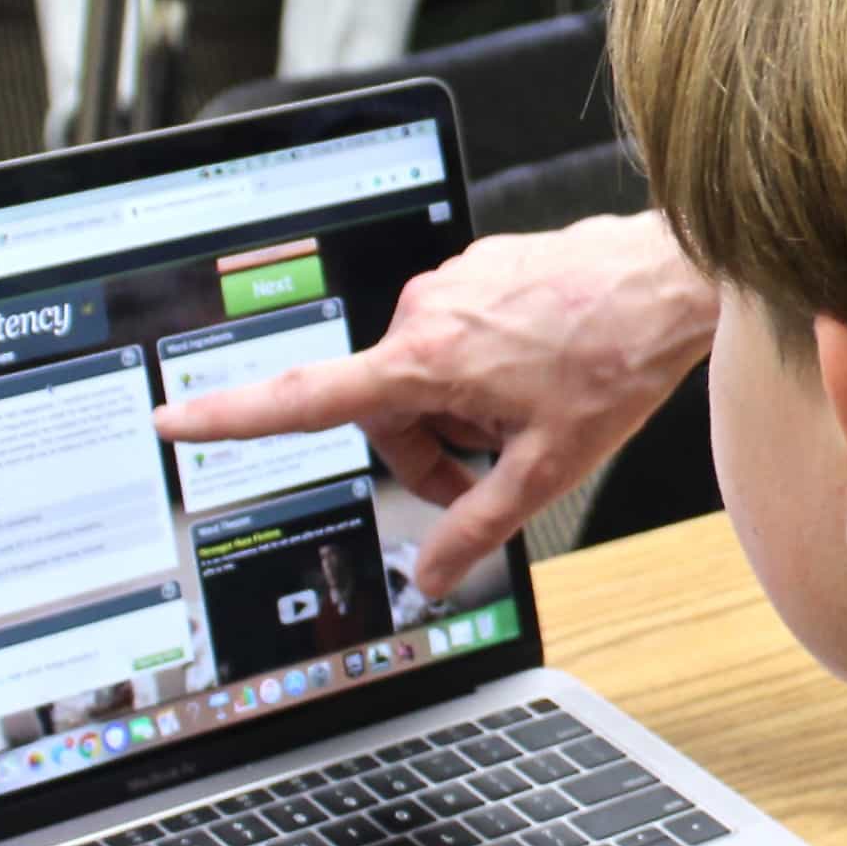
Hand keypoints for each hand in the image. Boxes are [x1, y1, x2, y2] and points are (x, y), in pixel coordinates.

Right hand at [147, 210, 716, 595]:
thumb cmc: (617, 358)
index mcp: (423, 359)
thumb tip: (432, 576)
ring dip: (460, 412)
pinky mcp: (479, 269)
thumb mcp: (546, 468)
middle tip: (493, 472)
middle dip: (429, 452)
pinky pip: (457, 337)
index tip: (174, 417)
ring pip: (424, 377)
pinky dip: (483, 371)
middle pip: (385, 409)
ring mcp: (452, 284)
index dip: (231, 414)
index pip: (305, 398)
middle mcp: (423, 312)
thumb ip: (478, 528)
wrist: (672, 279)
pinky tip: (541, 374)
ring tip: (531, 416)